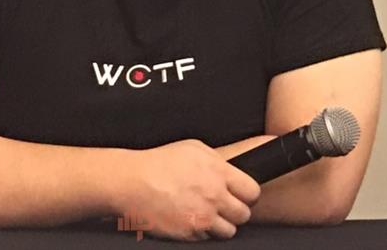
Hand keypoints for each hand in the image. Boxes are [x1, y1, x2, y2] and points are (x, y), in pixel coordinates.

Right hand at [113, 138, 260, 241]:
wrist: (134, 182)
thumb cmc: (160, 162)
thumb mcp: (193, 148)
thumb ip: (217, 161)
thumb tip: (231, 170)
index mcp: (218, 173)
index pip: (252, 191)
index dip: (248, 193)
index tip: (242, 193)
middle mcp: (214, 197)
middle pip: (244, 214)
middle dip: (235, 210)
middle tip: (223, 204)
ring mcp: (203, 218)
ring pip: (229, 231)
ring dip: (220, 224)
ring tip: (206, 212)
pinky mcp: (190, 234)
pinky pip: (207, 238)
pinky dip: (202, 231)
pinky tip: (190, 216)